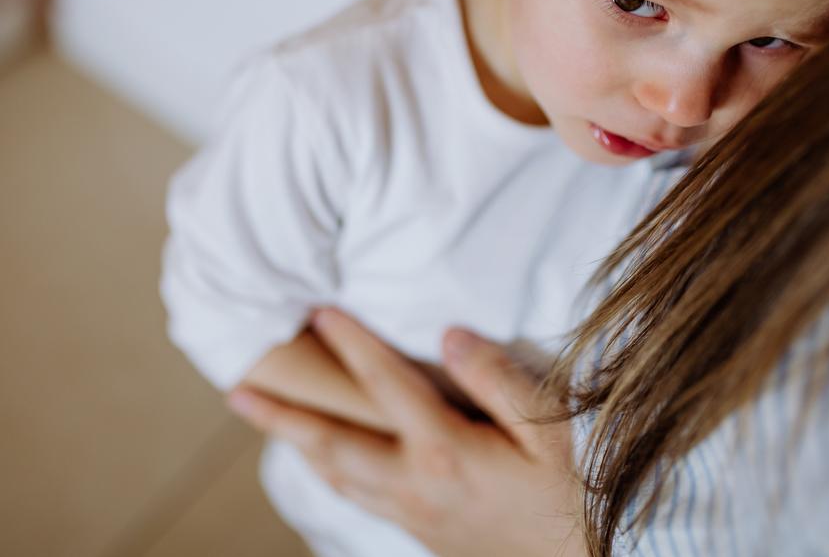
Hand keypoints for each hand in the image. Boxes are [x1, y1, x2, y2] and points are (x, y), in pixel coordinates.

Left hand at [228, 309, 584, 556]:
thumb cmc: (573, 490)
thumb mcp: (549, 429)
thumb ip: (497, 379)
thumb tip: (449, 335)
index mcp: (446, 453)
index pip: (386, 388)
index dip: (352, 345)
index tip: (321, 313)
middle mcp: (415, 486)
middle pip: (333, 445)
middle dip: (284, 415)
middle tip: (240, 389)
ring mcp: (413, 514)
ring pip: (337, 477)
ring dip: (298, 444)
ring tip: (268, 419)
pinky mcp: (421, 531)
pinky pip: (357, 498)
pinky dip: (329, 471)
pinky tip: (326, 460)